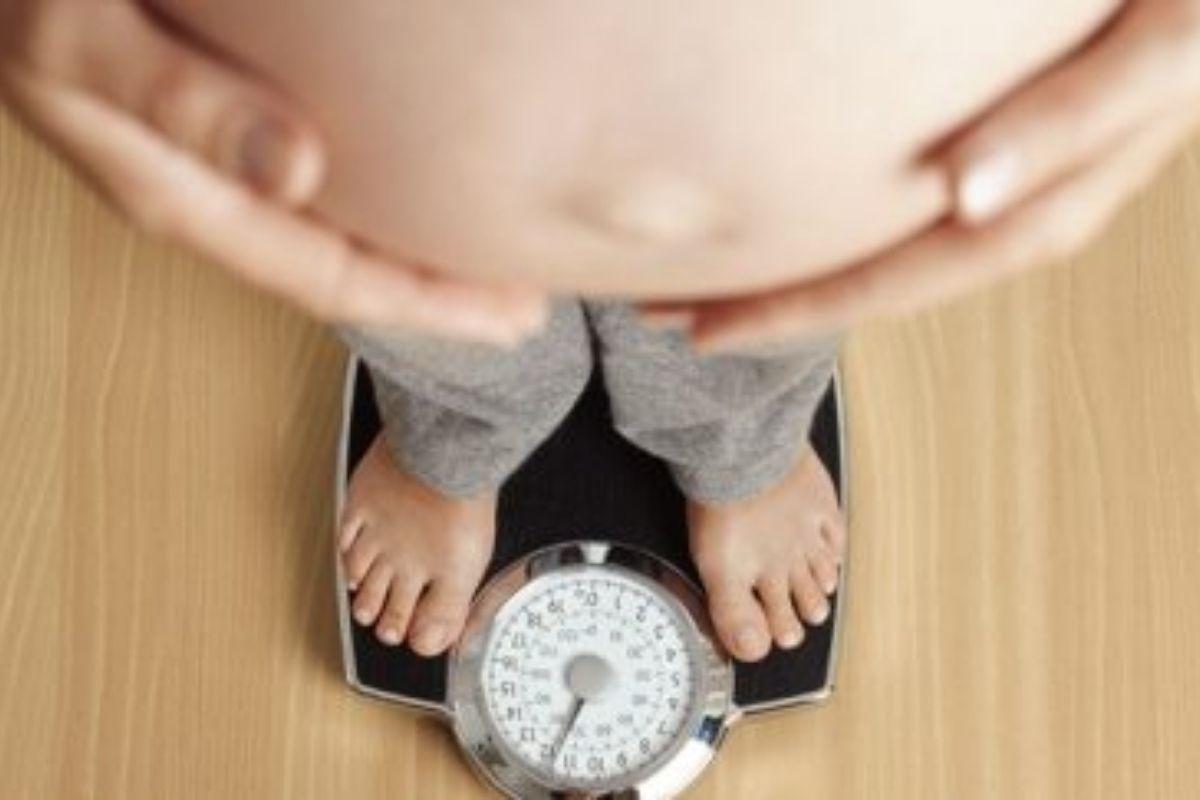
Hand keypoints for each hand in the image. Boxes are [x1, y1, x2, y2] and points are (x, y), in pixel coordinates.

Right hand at [0, 0, 546, 344]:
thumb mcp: (82, 34)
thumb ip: (178, 103)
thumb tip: (293, 168)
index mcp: (185, 194)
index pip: (329, 277)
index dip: (425, 305)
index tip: (509, 316)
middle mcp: (212, 190)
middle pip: (348, 266)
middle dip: (440, 292)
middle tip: (532, 304)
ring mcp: (221, 158)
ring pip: (343, 224)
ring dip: (422, 246)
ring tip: (498, 256)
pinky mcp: (230, 115)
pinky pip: (330, 176)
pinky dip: (391, 187)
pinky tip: (427, 175)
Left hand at [641, 0, 1199, 351]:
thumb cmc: (1194, 4)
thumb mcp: (1167, 48)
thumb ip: (1076, 115)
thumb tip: (966, 194)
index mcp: (1049, 198)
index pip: (902, 275)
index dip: (800, 308)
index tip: (702, 328)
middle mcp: (1015, 197)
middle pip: (875, 271)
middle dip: (769, 300)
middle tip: (662, 311)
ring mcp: (1002, 167)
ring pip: (878, 235)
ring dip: (789, 259)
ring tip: (697, 272)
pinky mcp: (990, 127)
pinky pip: (895, 186)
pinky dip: (828, 205)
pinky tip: (781, 201)